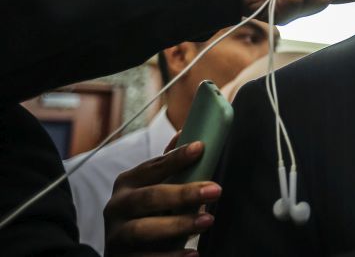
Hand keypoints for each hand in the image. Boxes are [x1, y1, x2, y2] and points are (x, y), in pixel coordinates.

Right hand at [104, 139, 220, 256]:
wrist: (124, 253)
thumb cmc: (147, 213)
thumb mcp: (154, 188)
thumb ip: (168, 166)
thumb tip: (186, 132)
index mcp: (127, 183)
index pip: (153, 167)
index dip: (175, 158)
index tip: (200, 148)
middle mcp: (116, 207)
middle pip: (149, 198)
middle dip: (184, 193)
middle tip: (216, 190)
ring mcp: (115, 235)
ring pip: (143, 229)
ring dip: (178, 225)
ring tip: (208, 220)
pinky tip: (194, 254)